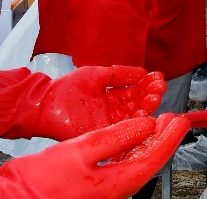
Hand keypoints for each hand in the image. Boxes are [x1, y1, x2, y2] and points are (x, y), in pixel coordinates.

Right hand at [0, 114, 189, 198]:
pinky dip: (130, 149)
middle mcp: (114, 190)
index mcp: (115, 184)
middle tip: (172, 118)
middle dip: (162, 138)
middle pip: (148, 162)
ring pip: (135, 164)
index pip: (154, 159)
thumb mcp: (80, 150)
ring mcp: (103, 190)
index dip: (171, 138)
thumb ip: (116, 137)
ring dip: (147, 142)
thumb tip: (147, 126)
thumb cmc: (39, 182)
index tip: (181, 120)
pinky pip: (120, 166)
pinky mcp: (91, 186)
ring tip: (156, 122)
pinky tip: (131, 137)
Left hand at [35, 66, 166, 140]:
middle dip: (152, 95)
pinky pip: (123, 130)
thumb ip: (121, 74)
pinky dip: (136, 123)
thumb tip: (142, 73)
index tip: (157, 77)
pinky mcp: (103, 132)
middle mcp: (114, 110)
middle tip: (159, 87)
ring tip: (155, 97)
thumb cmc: (67, 88)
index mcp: (114, 96)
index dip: (148, 84)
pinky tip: (144, 114)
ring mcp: (109, 122)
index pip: (137, 91)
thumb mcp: (99, 74)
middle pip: (140, 104)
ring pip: (135, 117)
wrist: (46, 102)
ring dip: (147, 107)